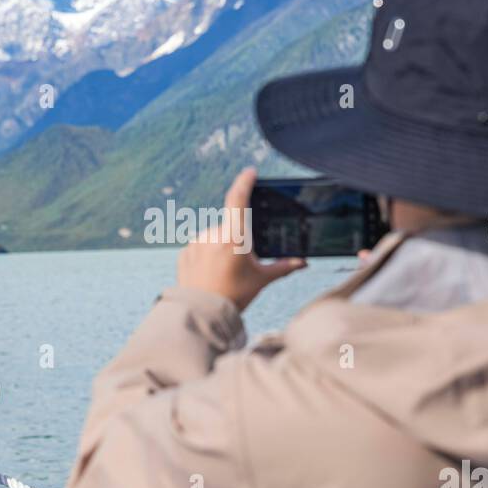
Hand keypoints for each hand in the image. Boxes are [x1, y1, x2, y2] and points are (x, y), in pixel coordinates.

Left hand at [176, 167, 305, 311]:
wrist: (202, 314)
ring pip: (215, 239)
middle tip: (240, 265)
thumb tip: (303, 262)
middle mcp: (212, 235)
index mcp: (233, 237)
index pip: (238, 200)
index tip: (250, 172)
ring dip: (222, 249)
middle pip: (230, 228)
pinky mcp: (185, 253)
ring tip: (224, 275)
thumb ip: (283, 267)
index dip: (245, 182)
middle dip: (237, 241)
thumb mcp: (262, 280)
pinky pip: (201, 249)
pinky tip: (211, 276)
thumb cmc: (234, 296)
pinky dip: (208, 258)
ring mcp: (196, 243)